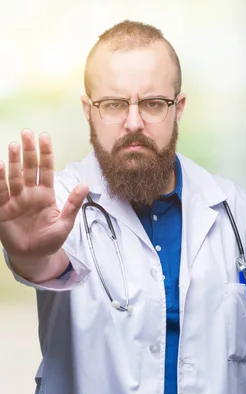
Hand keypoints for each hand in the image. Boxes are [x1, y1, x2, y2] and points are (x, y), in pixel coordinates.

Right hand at [0, 129, 88, 259]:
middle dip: (28, 151)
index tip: (45, 137)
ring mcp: (15, 200)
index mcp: (45, 194)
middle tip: (27, 132)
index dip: (46, 154)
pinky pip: (1, 193)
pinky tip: (0, 166)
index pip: (46, 170)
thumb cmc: (50, 239)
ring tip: (14, 145)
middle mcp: (29, 193)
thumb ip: (73, 204)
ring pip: (14, 177)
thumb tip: (85, 184)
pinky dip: (0, 180)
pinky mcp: (3, 210)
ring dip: (13, 162)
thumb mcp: (65, 223)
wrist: (34, 256)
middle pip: (29, 168)